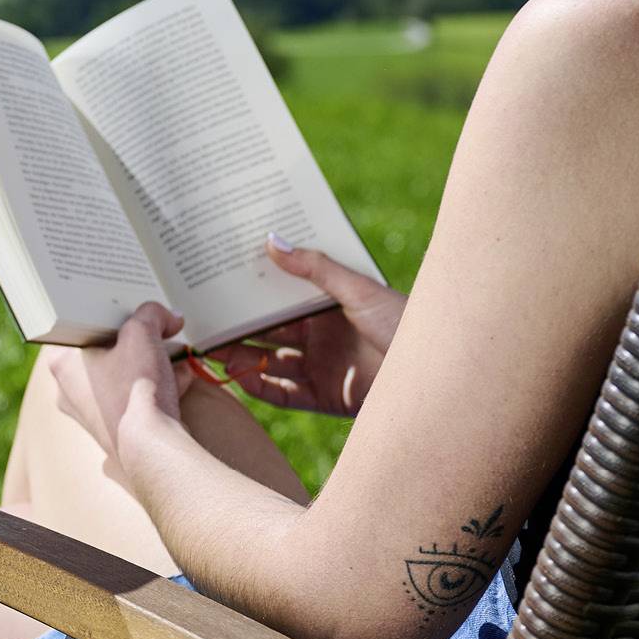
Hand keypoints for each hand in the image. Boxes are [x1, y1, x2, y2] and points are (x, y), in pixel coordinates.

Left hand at [50, 302, 189, 473]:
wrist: (152, 448)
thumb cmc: (134, 389)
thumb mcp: (143, 333)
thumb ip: (154, 313)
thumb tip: (169, 316)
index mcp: (63, 364)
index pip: (82, 324)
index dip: (110, 309)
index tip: (131, 303)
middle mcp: (70, 390)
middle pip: (106, 349)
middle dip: (138, 337)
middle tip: (159, 325)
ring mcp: (91, 414)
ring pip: (122, 373)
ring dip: (151, 360)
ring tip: (175, 349)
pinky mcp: (114, 429)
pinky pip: (134, 397)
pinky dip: (156, 385)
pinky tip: (182, 376)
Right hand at [203, 236, 407, 415]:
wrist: (432, 373)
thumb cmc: (402, 320)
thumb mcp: (358, 288)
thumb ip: (315, 268)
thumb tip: (272, 240)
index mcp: (329, 305)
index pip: (283, 296)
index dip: (255, 291)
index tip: (223, 281)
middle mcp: (322, 336)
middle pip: (271, 332)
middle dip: (240, 326)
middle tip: (206, 320)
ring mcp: (323, 367)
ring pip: (272, 362)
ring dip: (243, 357)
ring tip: (212, 350)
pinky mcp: (327, 397)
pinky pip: (285, 395)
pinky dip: (261, 388)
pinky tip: (239, 379)